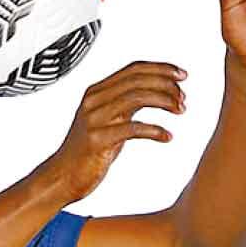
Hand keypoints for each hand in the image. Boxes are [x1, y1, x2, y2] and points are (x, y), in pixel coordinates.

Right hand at [41, 60, 186, 203]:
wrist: (61, 178)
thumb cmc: (87, 152)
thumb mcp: (106, 120)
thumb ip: (124, 103)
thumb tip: (155, 91)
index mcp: (96, 92)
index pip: (133, 69)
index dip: (161, 68)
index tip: (182, 76)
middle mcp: (94, 101)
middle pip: (138, 80)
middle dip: (166, 85)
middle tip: (184, 97)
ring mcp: (94, 119)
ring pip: (137, 98)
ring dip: (164, 102)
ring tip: (180, 111)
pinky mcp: (98, 140)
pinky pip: (133, 128)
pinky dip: (155, 130)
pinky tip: (167, 136)